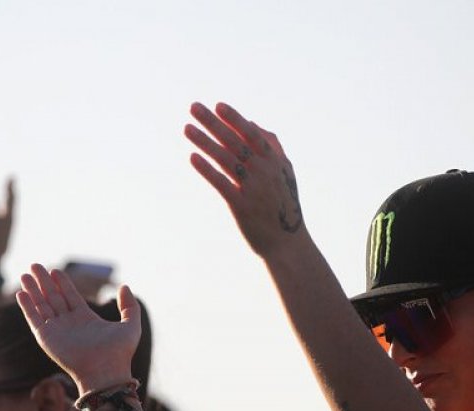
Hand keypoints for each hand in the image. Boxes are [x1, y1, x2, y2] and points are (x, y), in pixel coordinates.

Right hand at [15, 264, 141, 394]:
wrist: (106, 372)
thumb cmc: (119, 353)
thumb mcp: (131, 325)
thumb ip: (129, 305)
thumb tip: (124, 286)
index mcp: (85, 319)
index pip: (70, 296)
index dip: (62, 282)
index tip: (55, 270)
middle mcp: (69, 324)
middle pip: (53, 297)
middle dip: (44, 282)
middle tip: (35, 265)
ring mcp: (56, 331)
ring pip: (41, 306)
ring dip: (32, 290)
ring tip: (24, 274)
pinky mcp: (46, 339)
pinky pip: (34, 320)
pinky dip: (27, 307)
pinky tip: (21, 293)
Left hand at [185, 102, 305, 256]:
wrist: (287, 243)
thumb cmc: (283, 205)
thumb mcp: (285, 172)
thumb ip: (272, 146)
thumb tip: (253, 123)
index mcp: (274, 161)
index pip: (251, 134)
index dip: (235, 119)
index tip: (218, 105)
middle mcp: (264, 171)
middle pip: (234, 142)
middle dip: (213, 123)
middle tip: (194, 107)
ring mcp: (252, 188)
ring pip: (225, 159)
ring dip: (204, 142)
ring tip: (186, 128)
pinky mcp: (241, 206)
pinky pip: (221, 183)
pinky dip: (207, 169)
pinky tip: (192, 157)